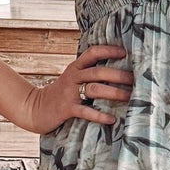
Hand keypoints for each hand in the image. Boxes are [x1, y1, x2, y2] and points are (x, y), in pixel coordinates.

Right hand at [18, 42, 132, 133]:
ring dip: (114, 92)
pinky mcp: (67, 109)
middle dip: (118, 74)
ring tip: (130, 97)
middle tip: (135, 79)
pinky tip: (112, 119)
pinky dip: (100, 115)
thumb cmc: (61, 94)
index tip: (125, 52)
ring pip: (95, 89)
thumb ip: (89, 74)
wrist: (35, 108)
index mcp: (75, 68)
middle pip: (98, 71)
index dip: (108, 50)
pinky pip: (86, 111)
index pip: (92, 53)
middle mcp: (73, 77)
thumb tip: (118, 72)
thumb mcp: (72, 79)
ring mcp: (69, 93)